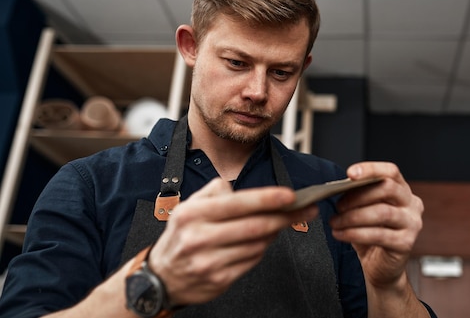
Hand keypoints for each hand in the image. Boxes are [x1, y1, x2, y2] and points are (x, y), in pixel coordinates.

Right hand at [147, 178, 318, 305]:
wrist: (161, 277)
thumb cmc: (182, 235)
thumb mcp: (190, 206)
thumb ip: (217, 192)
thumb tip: (250, 193)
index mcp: (193, 214)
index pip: (238, 203)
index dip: (268, 198)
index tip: (290, 196)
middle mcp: (199, 237)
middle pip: (254, 226)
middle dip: (285, 216)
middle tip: (305, 210)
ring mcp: (209, 261)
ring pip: (257, 245)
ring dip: (274, 233)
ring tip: (280, 223)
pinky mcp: (219, 280)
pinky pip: (252, 261)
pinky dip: (262, 249)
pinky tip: (262, 241)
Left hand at [329, 162, 423, 288]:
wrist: (381, 267)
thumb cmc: (371, 234)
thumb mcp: (364, 209)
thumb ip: (358, 195)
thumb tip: (339, 185)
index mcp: (403, 190)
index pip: (391, 172)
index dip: (371, 169)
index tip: (350, 173)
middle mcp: (412, 204)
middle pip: (387, 188)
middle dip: (358, 196)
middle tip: (338, 205)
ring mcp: (412, 224)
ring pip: (382, 212)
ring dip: (352, 216)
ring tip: (335, 222)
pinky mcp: (406, 243)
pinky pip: (378, 235)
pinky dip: (354, 233)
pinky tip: (340, 234)